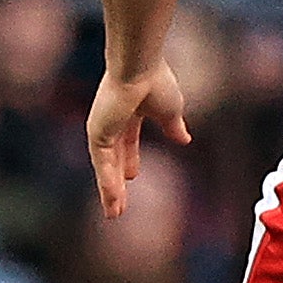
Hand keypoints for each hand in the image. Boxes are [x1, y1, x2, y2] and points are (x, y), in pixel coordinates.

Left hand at [87, 63, 191, 218]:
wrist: (139, 68)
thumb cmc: (156, 82)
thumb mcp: (171, 111)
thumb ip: (174, 127)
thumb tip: (184, 139)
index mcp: (129, 112)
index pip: (128, 142)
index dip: (131, 160)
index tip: (134, 176)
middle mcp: (112, 122)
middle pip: (114, 160)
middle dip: (117, 183)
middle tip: (119, 205)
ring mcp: (102, 129)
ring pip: (107, 168)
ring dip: (110, 191)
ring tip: (114, 214)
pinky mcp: (97, 136)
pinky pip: (103, 166)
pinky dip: (108, 184)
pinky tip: (113, 202)